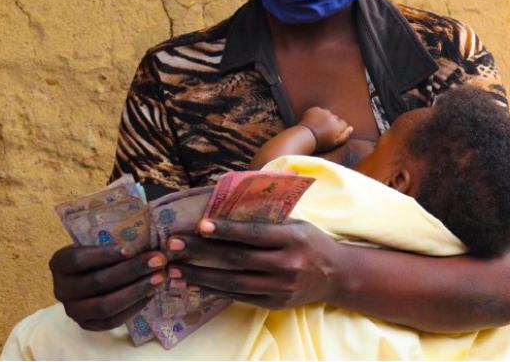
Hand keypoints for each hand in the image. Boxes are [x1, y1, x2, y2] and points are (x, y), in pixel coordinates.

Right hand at [48, 243, 167, 330]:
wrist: (87, 276)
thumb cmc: (97, 253)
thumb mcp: (95, 242)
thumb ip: (111, 239)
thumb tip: (143, 237)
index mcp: (59, 263)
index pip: (78, 260)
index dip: (104, 255)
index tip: (131, 249)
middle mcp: (61, 289)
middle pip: (97, 282)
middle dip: (131, 270)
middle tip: (158, 260)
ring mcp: (73, 310)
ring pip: (105, 305)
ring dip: (136, 291)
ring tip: (160, 277)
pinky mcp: (87, 325)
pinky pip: (112, 321)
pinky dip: (134, 307)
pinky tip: (151, 293)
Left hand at [164, 219, 344, 308]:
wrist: (336, 275)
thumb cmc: (311, 242)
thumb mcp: (297, 223)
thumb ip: (268, 218)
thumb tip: (228, 206)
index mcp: (293, 239)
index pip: (254, 234)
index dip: (226, 230)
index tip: (200, 225)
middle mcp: (286, 265)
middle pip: (237, 259)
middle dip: (201, 252)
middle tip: (173, 246)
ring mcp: (279, 287)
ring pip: (233, 283)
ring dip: (200, 276)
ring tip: (175, 270)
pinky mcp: (273, 303)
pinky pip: (238, 297)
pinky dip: (214, 290)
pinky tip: (195, 284)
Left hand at [298, 107, 352, 152]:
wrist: (304, 138)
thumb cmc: (320, 143)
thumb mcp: (335, 144)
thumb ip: (345, 136)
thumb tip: (351, 128)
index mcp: (338, 125)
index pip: (344, 124)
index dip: (338, 130)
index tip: (332, 134)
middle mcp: (332, 116)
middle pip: (336, 118)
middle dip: (332, 123)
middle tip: (324, 131)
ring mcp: (322, 112)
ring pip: (327, 114)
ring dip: (325, 118)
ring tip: (318, 127)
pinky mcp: (314, 109)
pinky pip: (318, 111)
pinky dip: (317, 115)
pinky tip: (313, 123)